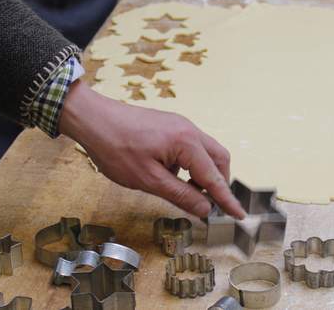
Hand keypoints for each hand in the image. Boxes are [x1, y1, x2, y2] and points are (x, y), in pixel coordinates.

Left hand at [59, 81, 245, 219]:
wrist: (92, 118)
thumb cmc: (115, 148)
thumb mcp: (148, 180)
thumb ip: (180, 195)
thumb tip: (206, 208)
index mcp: (187, 143)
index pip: (214, 177)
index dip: (227, 198)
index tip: (240, 214)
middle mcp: (189, 130)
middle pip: (218, 159)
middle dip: (219, 182)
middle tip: (210, 204)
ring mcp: (179, 125)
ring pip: (205, 152)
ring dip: (203, 174)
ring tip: (186, 192)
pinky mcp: (169, 125)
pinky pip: (190, 147)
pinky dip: (189, 164)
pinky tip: (170, 176)